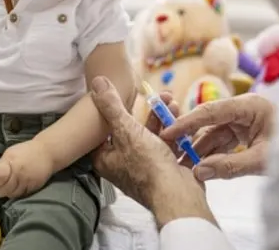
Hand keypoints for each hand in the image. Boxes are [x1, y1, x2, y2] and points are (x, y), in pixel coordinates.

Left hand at [0, 140, 55, 197]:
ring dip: (7, 193)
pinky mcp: (34, 187)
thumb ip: (1, 165)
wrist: (47, 152)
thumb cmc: (26, 151)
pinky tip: (16, 187)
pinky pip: (22, 194)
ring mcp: (27, 181)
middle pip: (4, 190)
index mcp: (11, 163)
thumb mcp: (10, 153)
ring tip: (6, 188)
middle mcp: (19, 173)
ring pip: (13, 194)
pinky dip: (17, 192)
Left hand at [90, 76, 215, 228]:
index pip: (104, 129)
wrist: (176, 194)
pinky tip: (180, 120)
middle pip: (132, 129)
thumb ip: (112, 106)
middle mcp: (122, 163)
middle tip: (160, 96)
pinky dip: (174, 132)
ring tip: (173, 103)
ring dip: (164, 118)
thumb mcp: (126, 130)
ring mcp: (144, 167)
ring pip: (152, 135)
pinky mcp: (163, 169)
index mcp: (106, 158)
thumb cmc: (147, 166)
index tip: (127, 95)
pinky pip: (166, 145)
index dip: (115, 110)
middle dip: (148, 110)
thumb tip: (97, 83)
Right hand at [160, 93, 273, 180]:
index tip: (167, 132)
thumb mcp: (262, 160)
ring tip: (181, 165)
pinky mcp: (246, 133)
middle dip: (189, 138)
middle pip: (209, 122)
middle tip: (169, 152)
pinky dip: (212, 154)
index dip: (186, 122)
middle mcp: (244, 110)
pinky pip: (223, 142)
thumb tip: (199, 171)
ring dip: (199, 150)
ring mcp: (244, 121)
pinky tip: (199, 166)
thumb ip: (230, 166)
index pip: (211, 111)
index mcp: (249, 106)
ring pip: (214, 134)